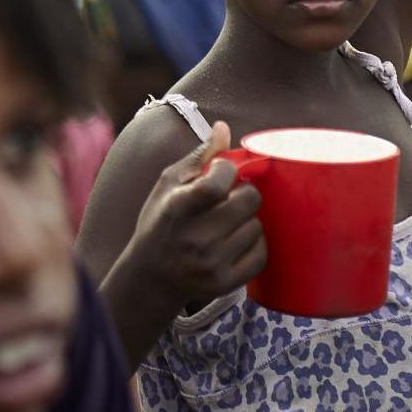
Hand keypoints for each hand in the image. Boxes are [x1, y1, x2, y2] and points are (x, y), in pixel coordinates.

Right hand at [125, 122, 266, 309]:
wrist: (150, 277)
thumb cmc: (160, 222)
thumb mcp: (168, 184)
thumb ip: (199, 156)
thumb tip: (224, 128)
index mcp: (178, 208)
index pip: (219, 183)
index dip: (228, 171)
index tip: (221, 172)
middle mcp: (195, 239)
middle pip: (249, 200)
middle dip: (243, 193)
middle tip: (229, 197)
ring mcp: (212, 264)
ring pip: (257, 226)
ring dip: (247, 219)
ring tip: (228, 222)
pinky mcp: (225, 283)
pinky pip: (262, 254)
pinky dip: (254, 244)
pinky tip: (236, 241)